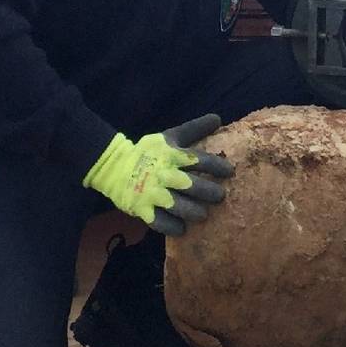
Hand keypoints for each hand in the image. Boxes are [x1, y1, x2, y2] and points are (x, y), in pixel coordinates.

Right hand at [81, 113, 233, 234]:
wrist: (115, 167)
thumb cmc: (149, 152)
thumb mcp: (170, 137)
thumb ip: (194, 129)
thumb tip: (218, 118)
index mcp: (171, 155)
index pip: (199, 160)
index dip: (217, 166)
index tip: (229, 172)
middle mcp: (163, 174)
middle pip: (189, 185)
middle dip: (207, 192)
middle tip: (220, 197)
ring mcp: (152, 193)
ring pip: (175, 205)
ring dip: (192, 211)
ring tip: (203, 215)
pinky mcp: (142, 208)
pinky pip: (158, 221)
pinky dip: (171, 227)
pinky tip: (182, 229)